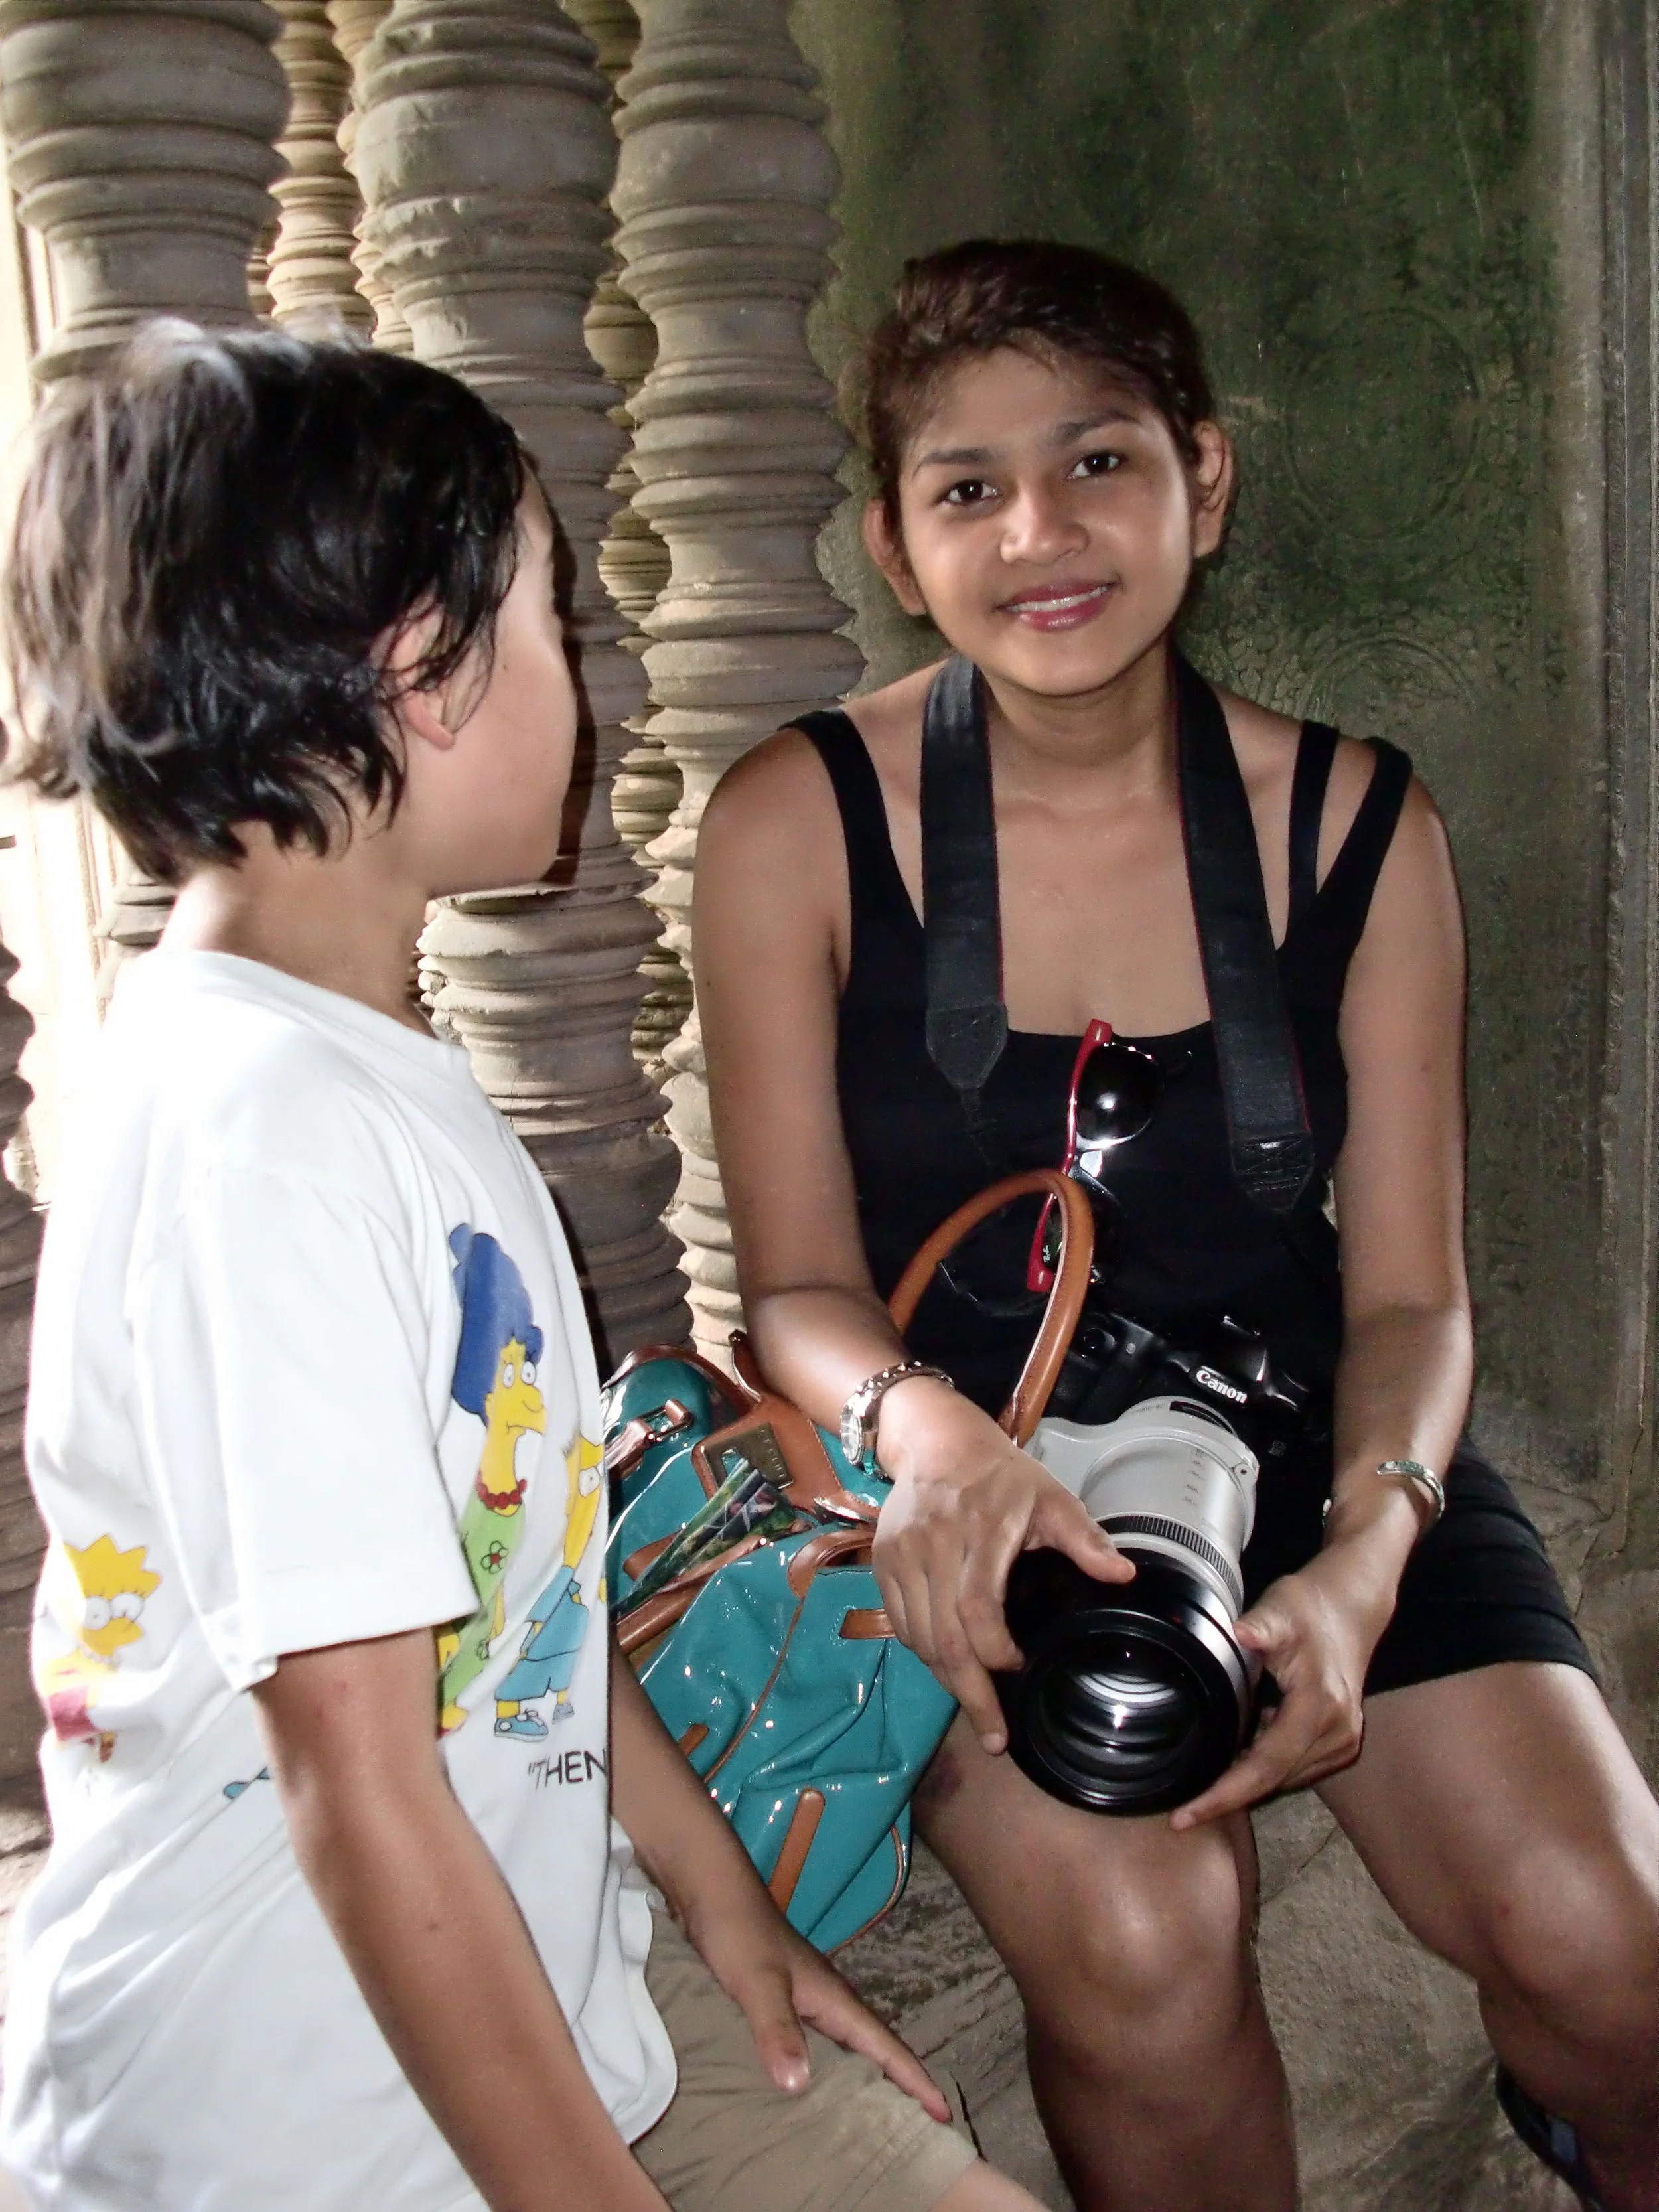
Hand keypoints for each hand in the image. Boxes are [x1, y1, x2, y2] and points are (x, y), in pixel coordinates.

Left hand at [685, 1891, 949, 2121]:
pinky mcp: (780, 2000)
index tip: (945, 2114)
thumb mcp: (758, 1982)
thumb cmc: (739, 1933)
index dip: (915, 2080)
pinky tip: (813, 2087)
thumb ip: (778, 2028)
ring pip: (847, 2047)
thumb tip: (799, 2085)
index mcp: (834, 1999)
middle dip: (901, 2085)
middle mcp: (827, 2001)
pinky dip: (828, 2069)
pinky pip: (818, 2044)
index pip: (886, 2046)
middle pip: (875, 2049)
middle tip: (920, 2128)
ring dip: (866, 2078)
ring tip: (875, 2117)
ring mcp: (804, 1999)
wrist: (711, 1892)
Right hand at [872, 1380, 1134, 1753]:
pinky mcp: (884, 1563)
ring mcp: (903, 1555)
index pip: (977, 1605)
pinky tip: (950, 1670)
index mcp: (982, 1529)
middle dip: (970, 1693)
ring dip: (947, 1679)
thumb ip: (1086, 1539)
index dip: (993, 1650)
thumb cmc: (1004, 1477)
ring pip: (919, 1636)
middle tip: (994, 1738)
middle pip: (944, 1635)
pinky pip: (902, 1624)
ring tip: (977, 1709)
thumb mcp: (1052, 1497)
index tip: (1018, 1671)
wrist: (937, 1442)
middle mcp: (935, 1543)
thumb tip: (1125, 1576)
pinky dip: (925, 1654)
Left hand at [1171, 1526, 1403, 1829]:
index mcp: (1320, 1706)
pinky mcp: (1340, 1740)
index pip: (1266, 1765)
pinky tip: (1233, 1762)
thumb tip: (1239, 1632)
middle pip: (1274, 1780)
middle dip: (1229, 1799)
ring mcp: (1343, 1739)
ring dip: (1246, 1787)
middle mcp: (1337, 1732)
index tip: (1186, 1815)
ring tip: (1199, 1794)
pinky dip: (1264, 1770)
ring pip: (1285, 1778)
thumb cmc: (1309, 1606)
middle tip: (1181, 1814)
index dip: (1225, 1794)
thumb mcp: (1281, 1609)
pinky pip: (1295, 1767)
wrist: (1351, 1606)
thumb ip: (1261, 1625)